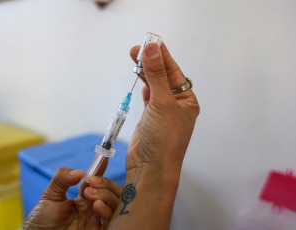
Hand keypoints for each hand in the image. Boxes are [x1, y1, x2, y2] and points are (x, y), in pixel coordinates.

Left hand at [24, 165, 122, 229]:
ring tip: (90, 194)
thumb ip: (62, 179)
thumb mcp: (49, 196)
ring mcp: (96, 221)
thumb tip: (80, 172)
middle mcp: (93, 209)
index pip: (98, 181)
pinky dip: (107, 211)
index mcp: (84, 199)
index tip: (103, 157)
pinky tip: (96, 205)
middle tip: (92, 182)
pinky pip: (112, 221)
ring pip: (115, 204)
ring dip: (106, 195)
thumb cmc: (41, 223)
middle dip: (105, 183)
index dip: (101, 169)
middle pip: (112, 191)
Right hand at [126, 42, 199, 180]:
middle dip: (151, 63)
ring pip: (154, 87)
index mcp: (187, 101)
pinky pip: (148, 98)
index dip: (162, 56)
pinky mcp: (150, 119)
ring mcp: (163, 113)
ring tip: (135, 59)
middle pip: (163, 78)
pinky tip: (142, 80)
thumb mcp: (161, 102)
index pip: (174, 72)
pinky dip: (145, 88)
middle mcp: (176, 105)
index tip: (151, 42)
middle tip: (137, 49)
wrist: (151, 168)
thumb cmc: (164, 138)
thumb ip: (156, 75)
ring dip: (146, 73)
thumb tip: (151, 49)